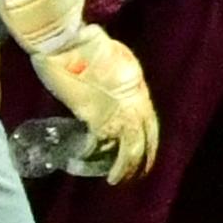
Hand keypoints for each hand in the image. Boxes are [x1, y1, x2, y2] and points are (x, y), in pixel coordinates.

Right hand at [26, 28, 159, 182]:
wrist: (70, 43)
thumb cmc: (88, 44)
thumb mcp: (116, 60)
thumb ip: (120, 79)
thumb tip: (116, 91)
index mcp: (140, 91)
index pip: (151, 125)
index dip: (150, 145)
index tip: (146, 158)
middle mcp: (134, 105)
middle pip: (143, 142)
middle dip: (139, 163)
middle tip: (133, 177)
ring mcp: (115, 113)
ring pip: (127, 149)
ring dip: (121, 168)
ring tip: (114, 179)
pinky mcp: (94, 117)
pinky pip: (97, 142)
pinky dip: (90, 152)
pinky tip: (84, 160)